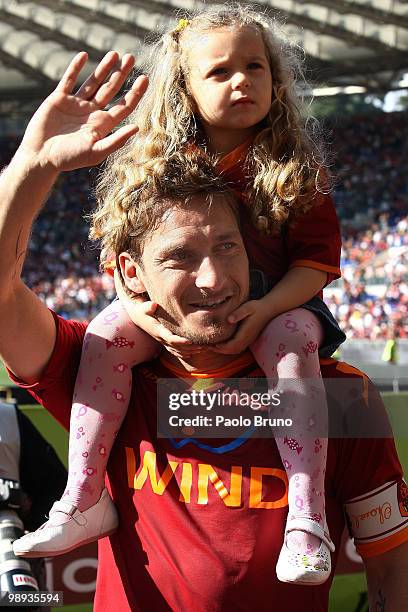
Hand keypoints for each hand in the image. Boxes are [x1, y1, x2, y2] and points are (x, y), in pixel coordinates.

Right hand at [19, 51, 147, 171]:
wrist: (41, 156)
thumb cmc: (69, 159)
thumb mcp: (96, 151)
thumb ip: (116, 140)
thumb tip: (137, 127)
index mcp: (103, 125)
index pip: (124, 105)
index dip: (135, 93)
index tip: (145, 78)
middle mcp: (92, 112)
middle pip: (111, 89)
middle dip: (121, 74)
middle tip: (131, 58)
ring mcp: (76, 104)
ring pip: (93, 82)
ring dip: (104, 68)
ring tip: (114, 54)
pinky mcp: (59, 99)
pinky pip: (69, 80)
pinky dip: (75, 68)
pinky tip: (84, 55)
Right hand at [114, 271, 202, 358]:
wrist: (138, 317)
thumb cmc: (143, 311)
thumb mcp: (144, 307)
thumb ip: (148, 306)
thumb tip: (154, 305)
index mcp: (158, 331)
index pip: (170, 338)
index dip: (180, 341)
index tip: (190, 341)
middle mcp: (161, 338)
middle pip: (176, 346)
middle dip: (189, 347)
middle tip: (202, 346)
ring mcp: (162, 341)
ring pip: (176, 350)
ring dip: (189, 351)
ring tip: (202, 349)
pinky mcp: (164, 341)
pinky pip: (174, 350)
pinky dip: (183, 353)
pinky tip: (192, 353)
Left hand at [211, 300, 269, 354]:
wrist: (268, 309)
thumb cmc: (257, 307)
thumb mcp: (248, 307)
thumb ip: (238, 313)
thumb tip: (229, 320)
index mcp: (246, 333)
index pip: (231, 345)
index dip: (220, 347)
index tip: (210, 344)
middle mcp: (247, 339)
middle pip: (232, 350)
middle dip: (219, 350)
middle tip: (207, 346)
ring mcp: (249, 340)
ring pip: (235, 350)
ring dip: (224, 350)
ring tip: (212, 346)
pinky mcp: (249, 338)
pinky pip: (238, 347)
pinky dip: (229, 348)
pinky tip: (222, 343)